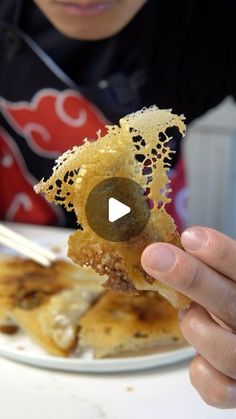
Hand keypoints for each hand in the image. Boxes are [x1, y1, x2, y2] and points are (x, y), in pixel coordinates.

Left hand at [141, 226, 235, 407]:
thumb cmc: (232, 306)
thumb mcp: (223, 283)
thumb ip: (207, 269)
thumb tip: (161, 249)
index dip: (221, 254)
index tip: (190, 237)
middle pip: (231, 303)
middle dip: (192, 278)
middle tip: (155, 256)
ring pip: (225, 351)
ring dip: (196, 327)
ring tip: (190, 314)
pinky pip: (217, 388)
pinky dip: (200, 371)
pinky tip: (199, 355)